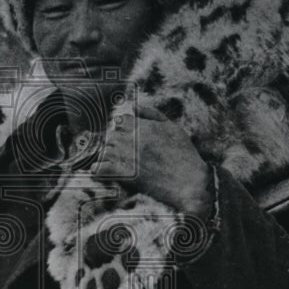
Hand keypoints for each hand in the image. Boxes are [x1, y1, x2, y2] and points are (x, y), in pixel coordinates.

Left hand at [91, 106, 213, 217]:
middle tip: (124, 155)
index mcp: (143, 127)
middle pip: (111, 136)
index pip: (121, 121)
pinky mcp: (126, 175)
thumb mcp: (172, 127)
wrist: (190, 182)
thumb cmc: (184, 154)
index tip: (128, 138)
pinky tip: (102, 173)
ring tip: (118, 164)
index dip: (123, 129)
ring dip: (109, 157)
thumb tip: (133, 106)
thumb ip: (152, 113)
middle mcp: (133, 140)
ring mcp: (128, 157)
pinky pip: (101, 169)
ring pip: (105, 151)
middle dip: (115, 144)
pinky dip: (98, 170)